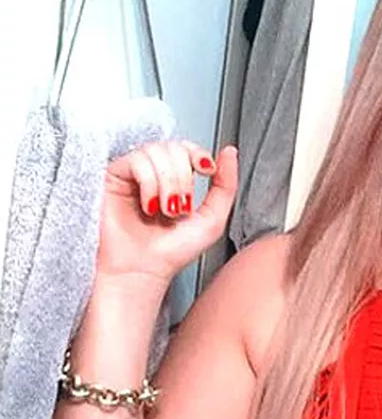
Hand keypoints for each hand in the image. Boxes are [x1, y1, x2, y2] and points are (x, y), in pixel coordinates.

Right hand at [97, 141, 237, 287]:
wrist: (143, 271)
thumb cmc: (172, 252)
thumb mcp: (213, 219)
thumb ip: (226, 185)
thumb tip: (229, 152)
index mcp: (176, 180)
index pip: (187, 148)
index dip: (198, 154)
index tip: (207, 170)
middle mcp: (154, 174)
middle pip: (174, 147)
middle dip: (184, 178)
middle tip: (180, 207)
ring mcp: (132, 174)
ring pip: (157, 151)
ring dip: (168, 184)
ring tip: (165, 211)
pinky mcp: (113, 177)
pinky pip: (137, 160)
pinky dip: (150, 184)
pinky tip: (148, 206)